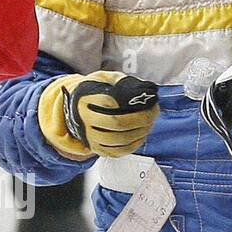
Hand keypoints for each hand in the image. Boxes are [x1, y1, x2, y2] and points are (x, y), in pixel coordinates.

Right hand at [38, 71, 159, 159]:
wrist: (77, 110)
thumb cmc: (95, 92)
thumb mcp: (105, 79)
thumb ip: (122, 83)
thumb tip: (145, 90)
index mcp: (85, 100)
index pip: (109, 102)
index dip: (131, 102)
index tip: (147, 98)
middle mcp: (84, 120)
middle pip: (117, 123)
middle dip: (141, 118)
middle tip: (154, 112)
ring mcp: (89, 137)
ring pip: (118, 140)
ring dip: (140, 132)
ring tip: (149, 123)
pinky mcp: (96, 149)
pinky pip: (117, 152)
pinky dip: (133, 145)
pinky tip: (141, 135)